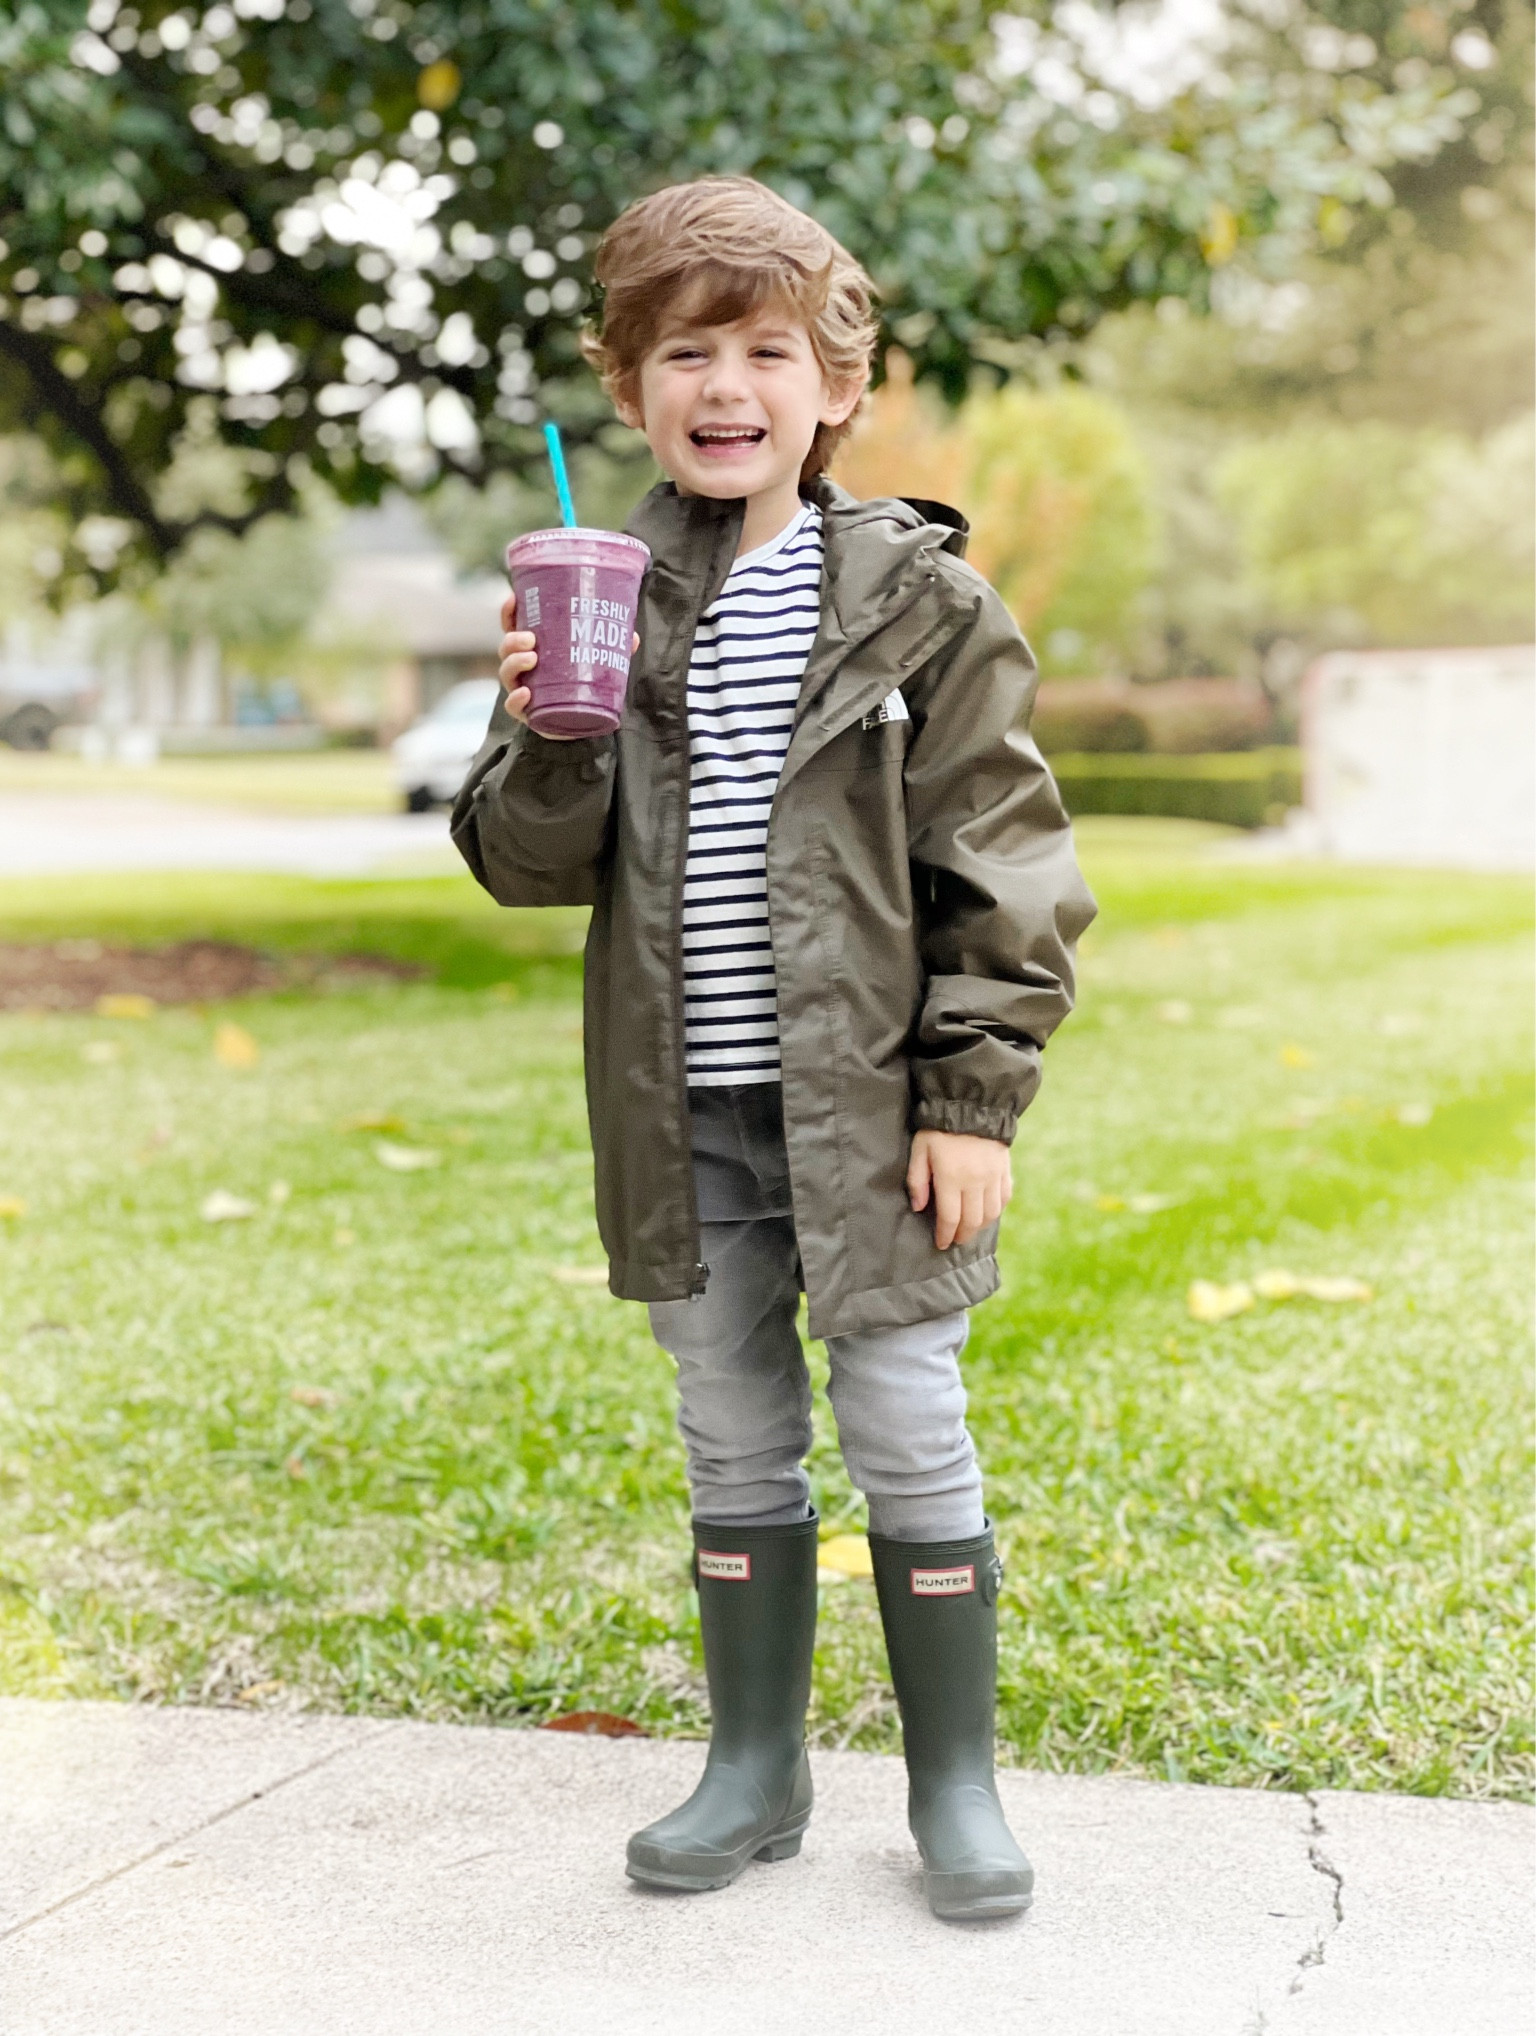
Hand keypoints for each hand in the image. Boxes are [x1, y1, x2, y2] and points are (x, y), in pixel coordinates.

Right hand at [497, 590, 638, 739]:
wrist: (582, 723)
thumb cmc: (583, 684)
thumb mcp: (598, 661)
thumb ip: (613, 647)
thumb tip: (631, 637)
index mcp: (534, 648)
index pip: (513, 626)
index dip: (509, 612)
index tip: (513, 599)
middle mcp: (523, 667)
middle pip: (506, 648)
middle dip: (513, 639)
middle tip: (531, 639)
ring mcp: (522, 689)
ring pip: (507, 673)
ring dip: (515, 663)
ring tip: (532, 659)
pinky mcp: (528, 713)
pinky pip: (513, 707)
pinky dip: (516, 700)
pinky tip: (526, 693)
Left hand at [907, 1129, 1011, 1249]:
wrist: (972, 1104)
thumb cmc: (939, 1127)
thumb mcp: (919, 1150)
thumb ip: (917, 1180)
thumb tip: (918, 1207)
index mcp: (951, 1178)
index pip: (950, 1218)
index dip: (945, 1235)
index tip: (941, 1243)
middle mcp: (975, 1182)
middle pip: (972, 1221)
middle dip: (962, 1235)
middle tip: (954, 1241)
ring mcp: (993, 1177)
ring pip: (990, 1213)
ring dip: (980, 1227)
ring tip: (970, 1230)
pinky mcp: (1004, 1169)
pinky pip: (1004, 1197)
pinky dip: (997, 1210)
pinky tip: (988, 1212)